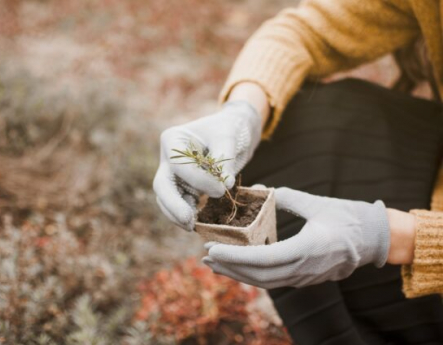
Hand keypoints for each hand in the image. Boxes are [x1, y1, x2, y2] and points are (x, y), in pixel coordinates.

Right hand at [153, 101, 261, 230]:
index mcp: (173, 140)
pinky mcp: (183, 187)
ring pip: (166, 199)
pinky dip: (186, 214)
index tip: (222, 188)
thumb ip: (225, 160)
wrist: (234, 131)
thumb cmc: (229, 128)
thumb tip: (225, 183)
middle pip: (162, 185)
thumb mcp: (228, 137)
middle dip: (173, 205)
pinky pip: (179, 204)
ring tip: (192, 227)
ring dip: (177, 215)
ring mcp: (173, 174)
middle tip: (188, 221)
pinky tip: (197, 224)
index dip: (199, 180)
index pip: (179, 165)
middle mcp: (168, 158)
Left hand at [203, 187, 390, 288]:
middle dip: (229, 268)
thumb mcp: (317, 203)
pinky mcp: (305, 277)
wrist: (375, 239)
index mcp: (307, 250)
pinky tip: (239, 267)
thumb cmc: (348, 217)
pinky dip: (252, 274)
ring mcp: (305, 277)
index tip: (212, 250)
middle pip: (258, 276)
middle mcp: (303, 269)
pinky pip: (274, 280)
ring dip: (238, 274)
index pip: (262, 259)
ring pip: (264, 282)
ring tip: (215, 265)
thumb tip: (261, 189)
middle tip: (205, 257)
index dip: (235, 258)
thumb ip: (287, 197)